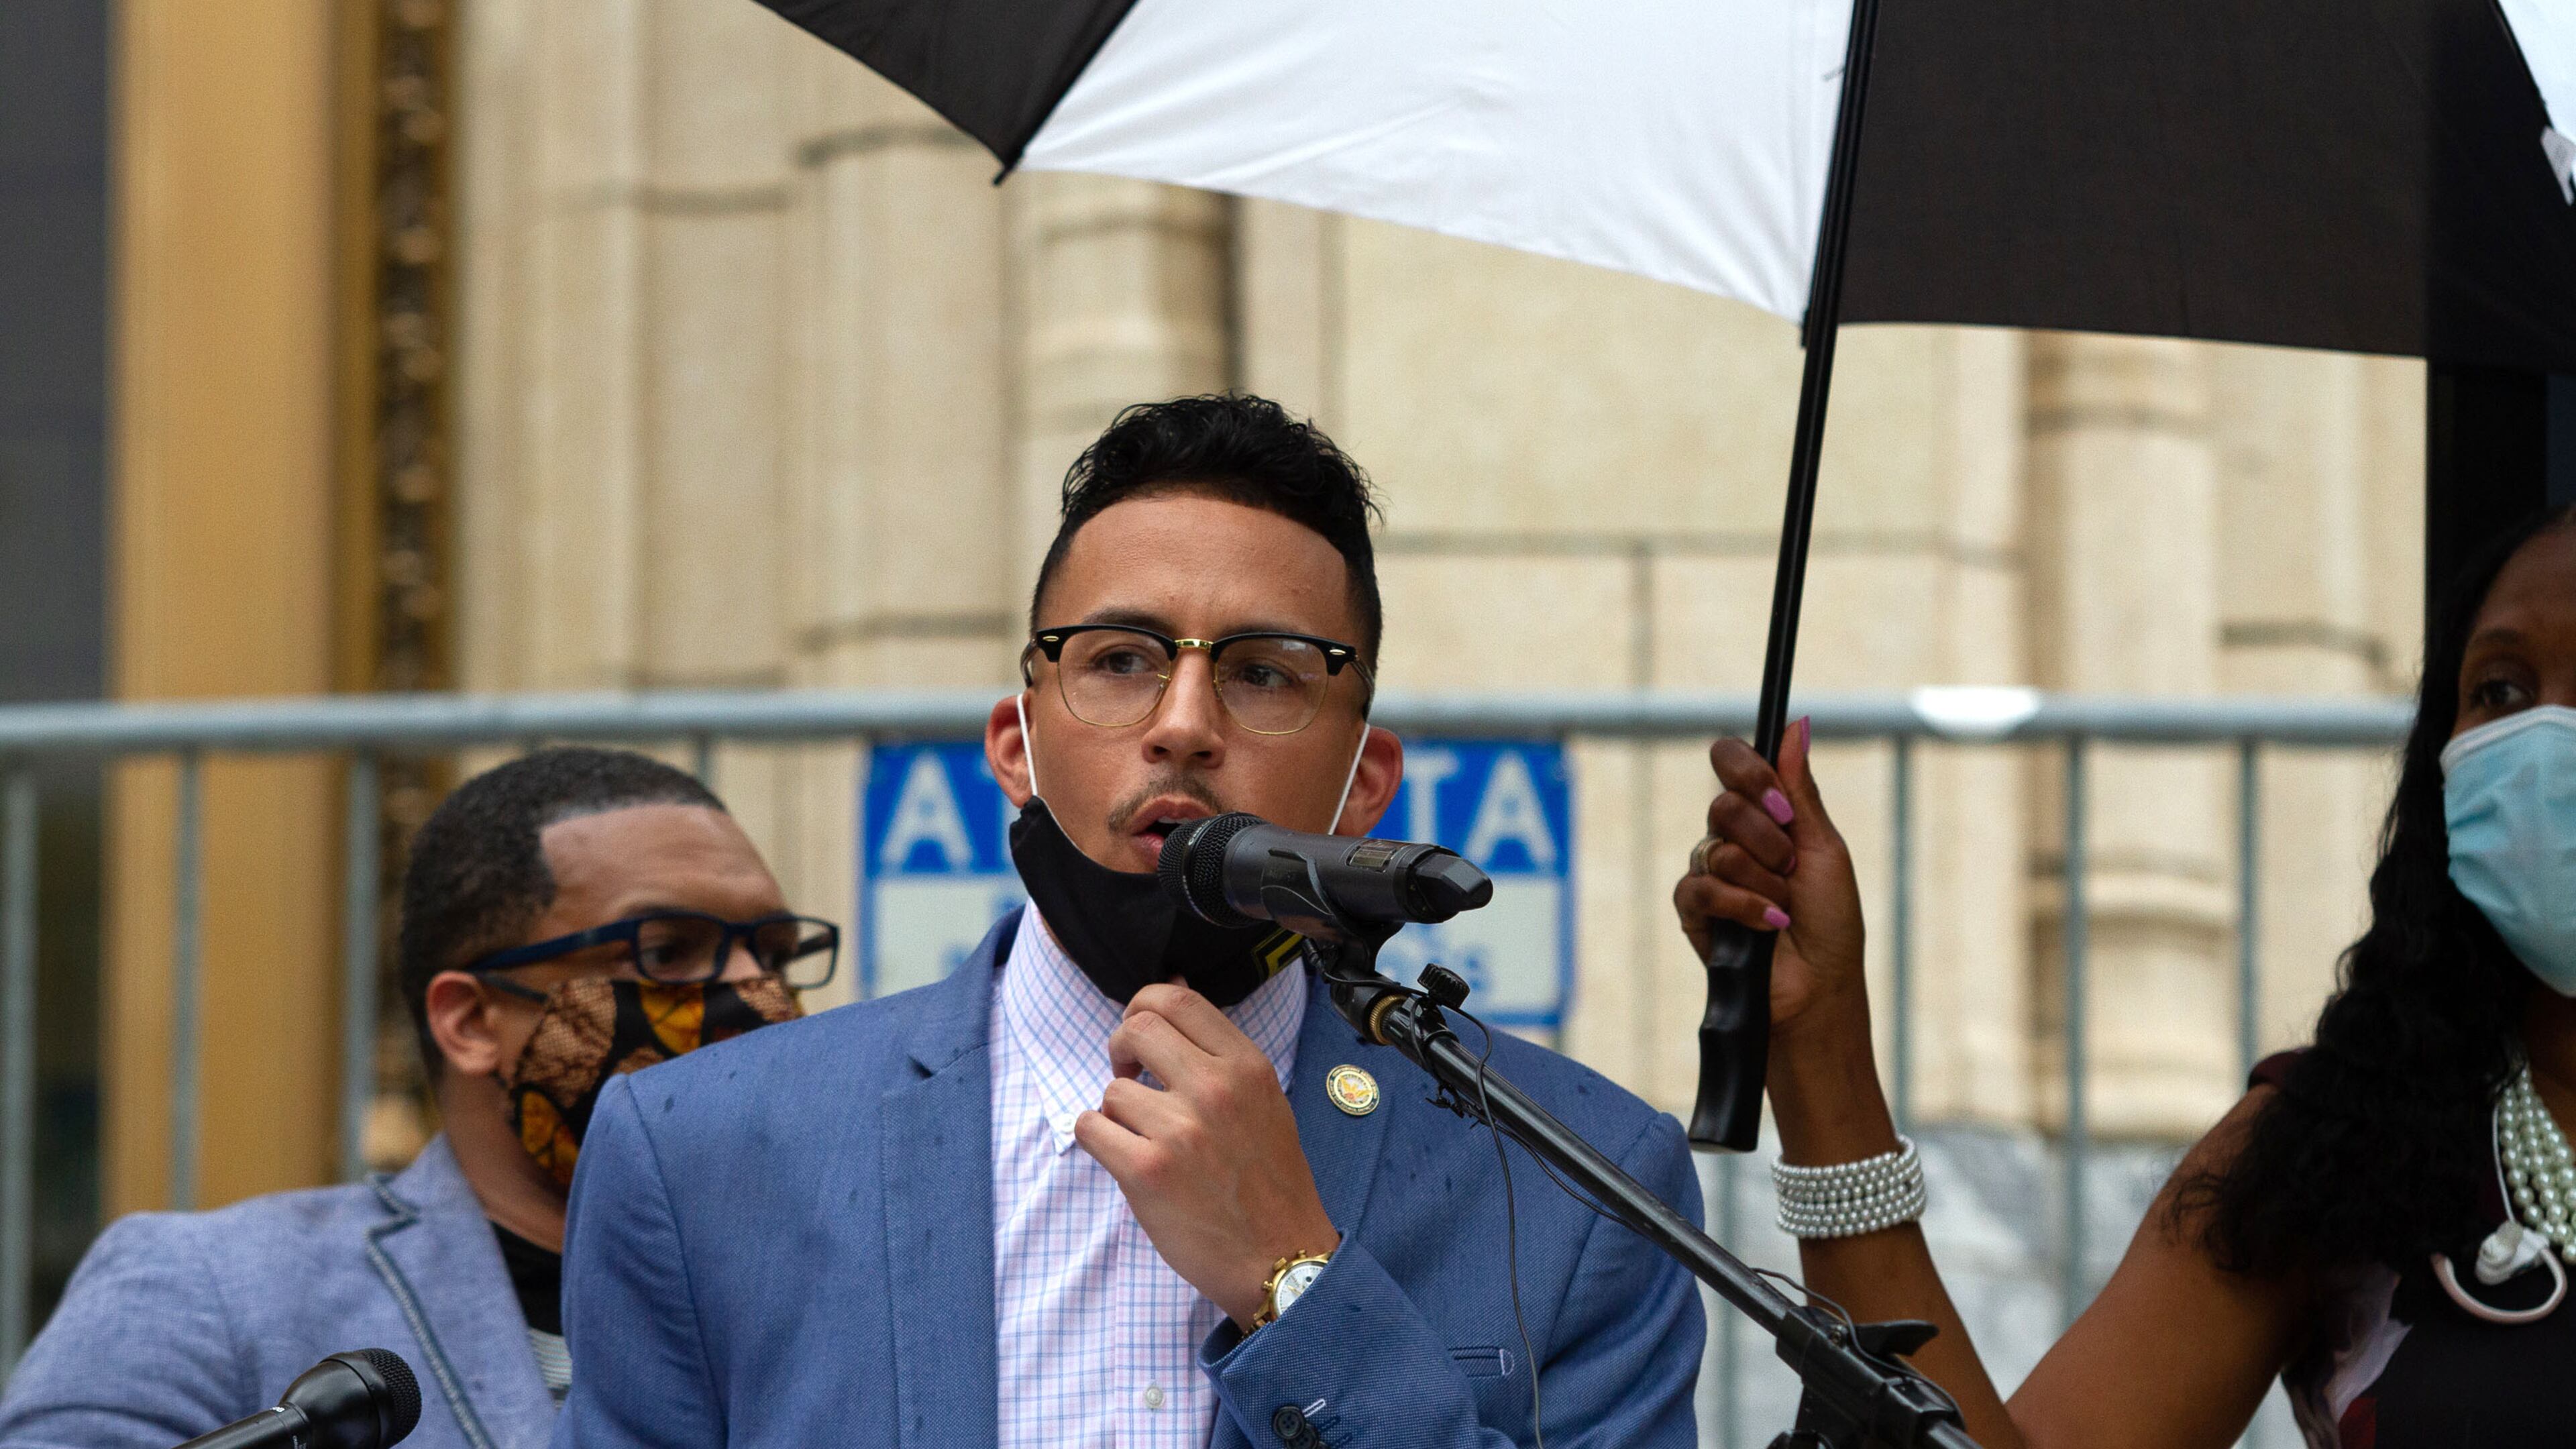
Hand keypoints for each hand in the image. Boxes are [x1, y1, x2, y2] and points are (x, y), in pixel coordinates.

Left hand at [1074, 982, 1340, 1329]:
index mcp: (1246, 1066)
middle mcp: (1215, 1088)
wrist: (1281, 1256)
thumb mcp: (1265, 1101)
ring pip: (1112, 1090)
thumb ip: (1220, 1055)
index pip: (1176, 997)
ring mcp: (1180, 1130)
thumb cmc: (1270, 1182)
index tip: (1140, 1032)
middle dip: (1120, 1048)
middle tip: (1129, 1076)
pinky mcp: (1147, 1171)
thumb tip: (1170, 994)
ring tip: (1145, 1139)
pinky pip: (1091, 1128)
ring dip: (1117, 1113)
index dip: (1143, 1005)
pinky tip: (1125, 1157)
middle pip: (1137, 1028)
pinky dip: (1098, 1140)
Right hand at [1672, 717, 1868, 1048]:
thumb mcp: (1823, 848)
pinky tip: (1767, 925)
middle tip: (1792, 867)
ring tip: (1784, 907)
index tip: (1780, 803)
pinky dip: (1741, 905)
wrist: (1819, 987)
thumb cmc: (1832, 923)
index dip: (1749, 772)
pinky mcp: (1694, 911)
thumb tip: (1796, 726)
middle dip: (1767, 838)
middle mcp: (1733, 838)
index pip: (1733, 763)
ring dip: (1761, 879)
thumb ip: (1799, 790)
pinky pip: (1699, 887)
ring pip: (1715, 846)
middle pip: (1723, 804)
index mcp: (1766, 815)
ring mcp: (1711, 873)